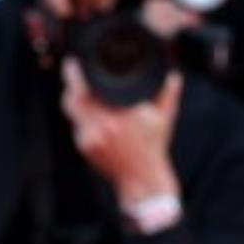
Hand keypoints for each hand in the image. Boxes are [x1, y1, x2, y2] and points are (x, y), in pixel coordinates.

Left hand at [60, 58, 182, 206]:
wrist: (143, 180)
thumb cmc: (154, 147)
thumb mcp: (164, 118)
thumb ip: (168, 93)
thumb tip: (173, 75)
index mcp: (119, 116)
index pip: (83, 90)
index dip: (74, 74)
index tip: (73, 62)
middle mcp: (101, 127)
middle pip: (71, 99)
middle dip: (70, 84)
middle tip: (72, 70)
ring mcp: (91, 139)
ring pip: (71, 111)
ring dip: (73, 99)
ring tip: (79, 89)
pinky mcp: (86, 147)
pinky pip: (78, 125)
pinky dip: (82, 116)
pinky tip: (91, 112)